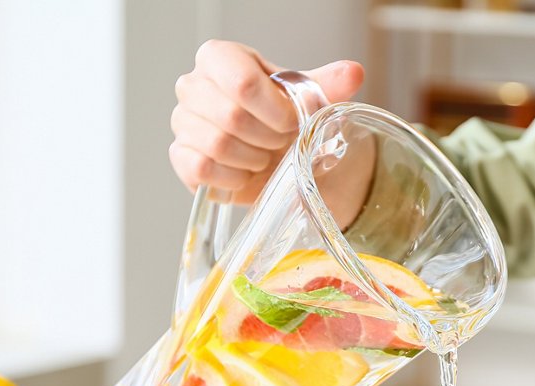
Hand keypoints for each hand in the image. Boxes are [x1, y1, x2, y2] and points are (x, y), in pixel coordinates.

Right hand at [170, 41, 364, 201]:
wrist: (276, 155)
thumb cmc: (284, 120)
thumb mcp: (309, 98)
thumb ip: (329, 84)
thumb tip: (352, 73)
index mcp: (221, 58)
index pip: (241, 81)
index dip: (274, 110)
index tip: (291, 122)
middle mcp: (193, 85)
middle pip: (231, 116)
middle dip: (268, 137)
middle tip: (281, 142)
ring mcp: (183, 121)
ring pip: (217, 145)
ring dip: (253, 159)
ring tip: (264, 156)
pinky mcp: (181, 157)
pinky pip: (202, 169)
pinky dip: (233, 177)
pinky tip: (246, 172)